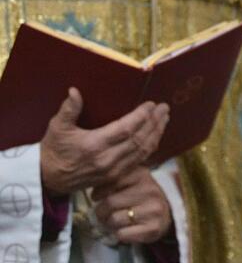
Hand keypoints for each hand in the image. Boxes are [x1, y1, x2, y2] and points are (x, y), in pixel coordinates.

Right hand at [40, 88, 169, 194]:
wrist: (48, 179)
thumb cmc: (54, 150)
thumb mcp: (57, 128)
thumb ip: (68, 110)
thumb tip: (74, 91)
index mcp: (94, 145)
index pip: (125, 130)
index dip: (141, 117)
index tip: (151, 104)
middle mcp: (107, 159)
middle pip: (139, 140)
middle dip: (154, 123)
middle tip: (165, 108)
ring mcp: (113, 170)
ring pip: (142, 152)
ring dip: (156, 134)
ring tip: (165, 118)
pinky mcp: (115, 176)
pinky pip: (138, 161)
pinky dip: (150, 148)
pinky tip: (156, 136)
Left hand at [92, 166, 172, 244]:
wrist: (167, 212)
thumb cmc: (142, 196)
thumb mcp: (131, 180)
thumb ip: (114, 179)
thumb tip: (92, 191)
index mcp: (142, 175)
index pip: (111, 181)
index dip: (99, 192)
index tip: (98, 197)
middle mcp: (149, 190)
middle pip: (109, 203)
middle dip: (101, 211)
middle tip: (104, 213)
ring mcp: (152, 210)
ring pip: (113, 220)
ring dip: (109, 224)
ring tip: (116, 220)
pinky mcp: (152, 228)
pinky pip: (121, 234)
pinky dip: (118, 234)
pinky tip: (125, 229)